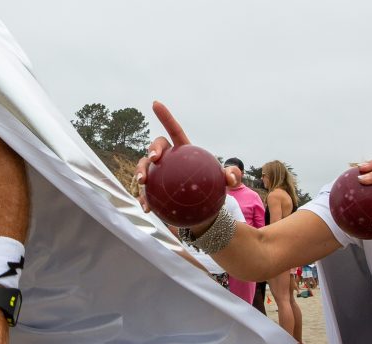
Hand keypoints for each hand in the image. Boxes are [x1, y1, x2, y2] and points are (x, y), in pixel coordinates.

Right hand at [133, 102, 230, 230]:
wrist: (203, 210)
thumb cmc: (213, 190)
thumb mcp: (226, 182)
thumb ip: (231, 176)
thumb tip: (231, 176)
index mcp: (183, 150)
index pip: (174, 130)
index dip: (165, 116)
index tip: (156, 103)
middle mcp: (167, 160)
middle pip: (155, 148)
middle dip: (151, 149)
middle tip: (154, 159)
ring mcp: (157, 174)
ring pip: (144, 168)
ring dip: (140, 172)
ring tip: (142, 183)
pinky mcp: (153, 191)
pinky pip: (145, 193)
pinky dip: (144, 199)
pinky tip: (146, 208)